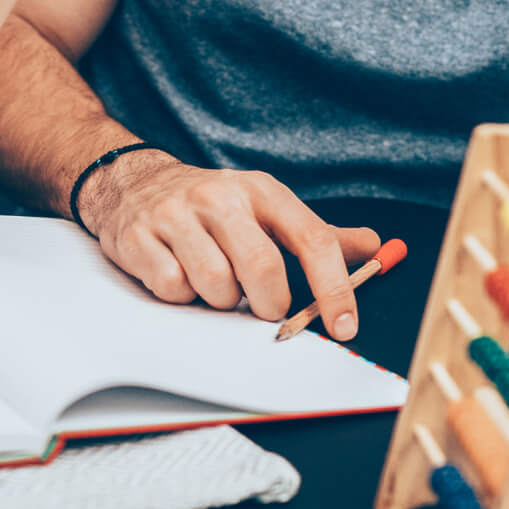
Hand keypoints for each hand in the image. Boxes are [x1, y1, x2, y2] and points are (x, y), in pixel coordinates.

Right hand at [79, 154, 381, 337]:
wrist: (133, 183)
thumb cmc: (212, 206)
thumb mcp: (266, 208)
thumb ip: (320, 234)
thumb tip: (375, 247)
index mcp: (261, 192)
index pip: (313, 239)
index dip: (334, 289)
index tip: (344, 325)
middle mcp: (220, 197)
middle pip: (263, 270)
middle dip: (268, 304)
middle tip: (261, 305)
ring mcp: (176, 215)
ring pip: (216, 286)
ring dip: (220, 299)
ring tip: (213, 281)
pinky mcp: (139, 237)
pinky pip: (173, 288)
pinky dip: (181, 295)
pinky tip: (178, 273)